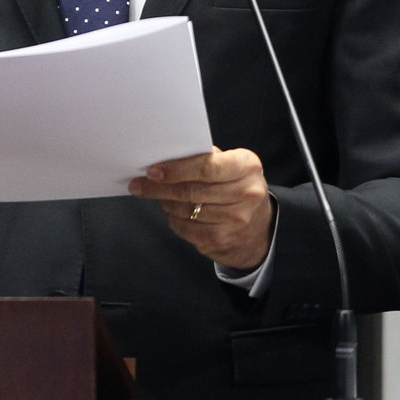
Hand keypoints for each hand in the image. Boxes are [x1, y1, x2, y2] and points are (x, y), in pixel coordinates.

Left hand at [129, 147, 273, 270]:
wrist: (260, 226)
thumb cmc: (236, 186)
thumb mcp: (231, 165)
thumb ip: (205, 159)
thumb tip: (165, 160)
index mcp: (247, 166)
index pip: (207, 167)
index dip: (176, 170)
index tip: (153, 171)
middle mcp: (246, 193)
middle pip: (192, 191)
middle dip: (160, 188)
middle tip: (139, 185)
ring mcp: (236, 220)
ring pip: (187, 210)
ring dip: (167, 203)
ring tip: (161, 197)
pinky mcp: (224, 240)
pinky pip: (188, 229)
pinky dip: (175, 221)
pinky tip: (174, 213)